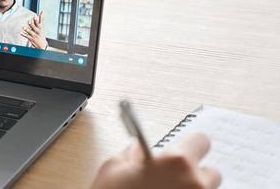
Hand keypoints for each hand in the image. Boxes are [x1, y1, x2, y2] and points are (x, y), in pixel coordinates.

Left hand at [20, 11, 46, 48]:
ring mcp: (34, 35)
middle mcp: (37, 31)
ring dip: (26, 29)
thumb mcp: (42, 25)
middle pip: (34, 27)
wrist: (42, 44)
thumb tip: (42, 10)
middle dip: (31, 24)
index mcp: (40, 27)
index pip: (37, 23)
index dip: (36, 20)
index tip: (34, 17)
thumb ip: (41, 18)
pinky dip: (23, 34)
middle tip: (28, 21)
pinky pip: (27, 36)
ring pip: (30, 32)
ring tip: (23, 27)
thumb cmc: (41, 32)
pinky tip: (20, 32)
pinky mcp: (31, 38)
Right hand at [90, 133, 220, 188]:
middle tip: (171, 180)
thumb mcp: (114, 167)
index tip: (181, 150)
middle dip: (193, 174)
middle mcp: (195, 184)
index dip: (189, 145)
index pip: (201, 141)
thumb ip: (134, 154)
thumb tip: (141, 152)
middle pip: (211, 172)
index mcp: (177, 162)